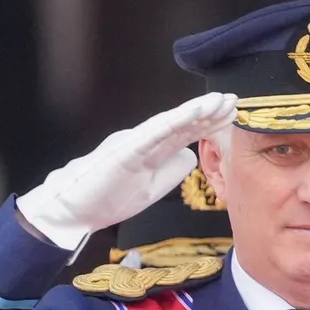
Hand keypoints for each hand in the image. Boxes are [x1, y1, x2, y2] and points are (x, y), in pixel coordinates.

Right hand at [15, 91, 237, 248]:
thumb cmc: (110, 197)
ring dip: (196, 112)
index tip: (232, 113)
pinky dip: (173, 122)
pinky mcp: (125, 150)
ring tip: (219, 102)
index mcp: (153, 151)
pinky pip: (152, 133)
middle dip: (209, 112)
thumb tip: (192, 154)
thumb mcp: (152, 188)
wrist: (75, 210)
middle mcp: (145, 141)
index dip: (209, 123)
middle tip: (235, 99)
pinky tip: (192, 114)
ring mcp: (135, 142)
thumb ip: (171, 170)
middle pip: (182, 123)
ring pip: (170, 123)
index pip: (186, 133)